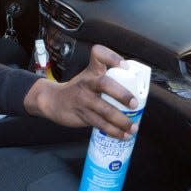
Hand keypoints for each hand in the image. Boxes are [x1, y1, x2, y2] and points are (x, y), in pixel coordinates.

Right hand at [23, 44, 138, 138]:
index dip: (112, 58)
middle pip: (105, 84)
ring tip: (133, 127)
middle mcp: (87, 83)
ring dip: (122, 121)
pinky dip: (114, 131)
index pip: (99, 55)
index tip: (125, 67)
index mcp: (92, 71)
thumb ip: (109, 75)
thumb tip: (136, 86)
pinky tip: (123, 135)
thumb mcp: (90, 75)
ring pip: (105, 110)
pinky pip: (100, 124)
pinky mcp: (82, 115)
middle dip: (122, 94)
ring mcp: (84, 100)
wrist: (54, 101)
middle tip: (134, 104)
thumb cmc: (78, 89)